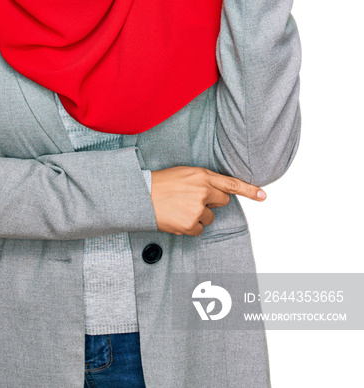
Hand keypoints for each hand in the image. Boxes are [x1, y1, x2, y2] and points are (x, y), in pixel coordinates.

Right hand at [150, 166, 264, 235]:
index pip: (231, 183)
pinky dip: (189, 226)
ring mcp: (197, 208)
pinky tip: (176, 217)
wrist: (141, 194)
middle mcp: (202, 191)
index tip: (263, 195)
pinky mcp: (190, 224)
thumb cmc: (160, 183)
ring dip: (197, 215)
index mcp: (201, 175)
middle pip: (222, 201)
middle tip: (192, 199)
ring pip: (209, 217)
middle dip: (211, 203)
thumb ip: (203, 180)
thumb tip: (216, 193)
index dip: (249, 190)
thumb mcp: (184, 173)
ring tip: (179, 207)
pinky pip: (199, 229)